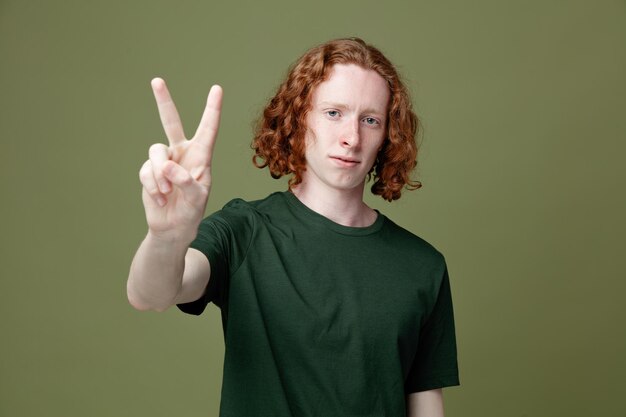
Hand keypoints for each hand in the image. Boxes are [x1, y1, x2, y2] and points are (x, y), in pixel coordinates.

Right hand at [139, 78, 222, 241]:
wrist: (172, 228)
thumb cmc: (192, 212)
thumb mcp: (197, 199)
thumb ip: (186, 182)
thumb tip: (167, 166)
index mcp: (201, 156)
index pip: (208, 129)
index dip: (212, 109)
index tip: (217, 89)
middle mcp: (182, 153)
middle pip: (171, 122)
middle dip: (163, 101)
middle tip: (157, 81)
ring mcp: (164, 161)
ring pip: (155, 152)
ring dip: (159, 174)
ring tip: (166, 192)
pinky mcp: (149, 171)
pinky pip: (146, 171)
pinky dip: (153, 185)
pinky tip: (160, 197)